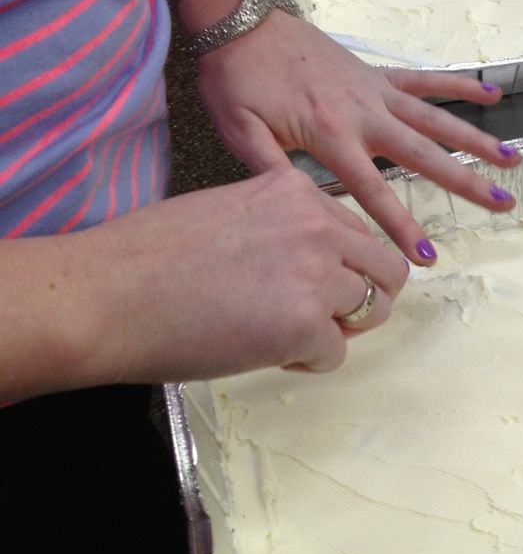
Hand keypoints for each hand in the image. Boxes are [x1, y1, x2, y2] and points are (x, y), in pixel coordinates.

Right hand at [76, 167, 407, 385]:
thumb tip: (307, 262)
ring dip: (339, 330)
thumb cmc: (147, 258)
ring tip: (289, 337)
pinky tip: (266, 354)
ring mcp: (317, 274)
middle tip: (319, 319)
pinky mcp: (306, 325)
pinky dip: (308, 362)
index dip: (339, 265)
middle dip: (362, 298)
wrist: (105, 294)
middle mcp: (317, 225)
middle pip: (386, 268)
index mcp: (295, 191)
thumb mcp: (228, 213)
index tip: (305, 284)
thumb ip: (279, 228)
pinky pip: (337, 353)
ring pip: (373, 309)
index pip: (356, 231)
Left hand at [195, 10, 520, 262]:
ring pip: (435, 118)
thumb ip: (269, 170)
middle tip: (502, 203)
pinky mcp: (375, 73)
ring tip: (511, 160)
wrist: (241, 18)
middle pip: (423, 154)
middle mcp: (363, 113)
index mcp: (330, 134)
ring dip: (475, 139)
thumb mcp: (239, 131)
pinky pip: (425, 80)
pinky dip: (459, 86)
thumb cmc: (235, 79)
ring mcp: (375, 90)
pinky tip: (493, 95)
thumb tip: (298, 210)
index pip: (371, 190)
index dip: (399, 224)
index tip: (425, 256)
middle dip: (464, 181)